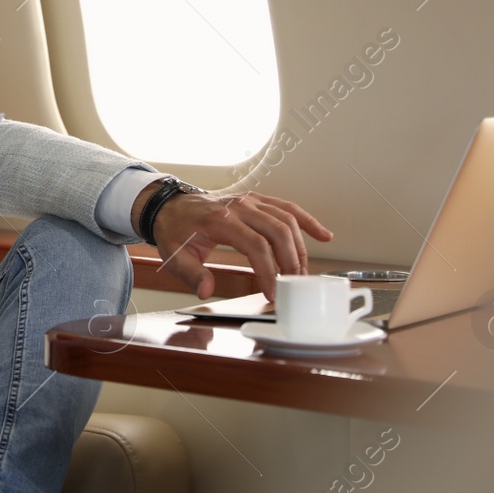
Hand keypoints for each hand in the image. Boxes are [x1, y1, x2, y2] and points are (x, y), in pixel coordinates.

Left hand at [136, 187, 332, 300]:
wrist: (170, 206)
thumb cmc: (175, 229)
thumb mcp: (175, 255)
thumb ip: (192, 274)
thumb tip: (206, 290)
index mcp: (220, 219)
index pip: (255, 245)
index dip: (269, 271)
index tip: (273, 292)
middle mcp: (239, 206)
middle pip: (277, 231)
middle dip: (290, 261)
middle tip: (294, 286)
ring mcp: (250, 201)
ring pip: (287, 220)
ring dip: (300, 247)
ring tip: (302, 272)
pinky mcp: (257, 200)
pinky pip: (287, 208)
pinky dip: (307, 221)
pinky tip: (323, 235)